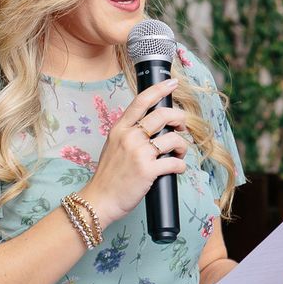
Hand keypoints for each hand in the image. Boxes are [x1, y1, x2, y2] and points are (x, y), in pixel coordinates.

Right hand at [82, 78, 188, 228]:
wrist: (100, 199)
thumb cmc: (108, 176)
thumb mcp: (113, 146)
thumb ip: (128, 133)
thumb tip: (149, 125)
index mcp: (120, 128)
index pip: (141, 101)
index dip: (160, 90)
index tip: (173, 83)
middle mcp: (129, 136)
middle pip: (163, 115)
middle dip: (179, 118)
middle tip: (182, 126)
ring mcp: (139, 152)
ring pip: (173, 138)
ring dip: (182, 146)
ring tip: (179, 153)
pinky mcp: (148, 170)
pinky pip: (175, 162)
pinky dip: (181, 165)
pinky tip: (177, 168)